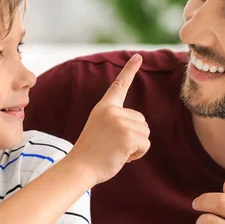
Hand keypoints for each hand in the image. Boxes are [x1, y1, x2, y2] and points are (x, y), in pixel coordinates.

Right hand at [68, 54, 150, 184]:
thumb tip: (139, 125)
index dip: (129, 70)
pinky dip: (137, 154)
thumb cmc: (91, 153)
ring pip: (145, 133)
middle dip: (133, 136)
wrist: (80, 167)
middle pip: (141, 120)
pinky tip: (121, 156)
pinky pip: (145, 145)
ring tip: (115, 151)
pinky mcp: (128, 136)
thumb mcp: (101, 129)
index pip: (119, 85)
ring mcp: (121, 122)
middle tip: (113, 146)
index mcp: (104, 107)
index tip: (138, 56)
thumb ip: (117, 121)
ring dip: (135, 146)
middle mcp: (113, 111)